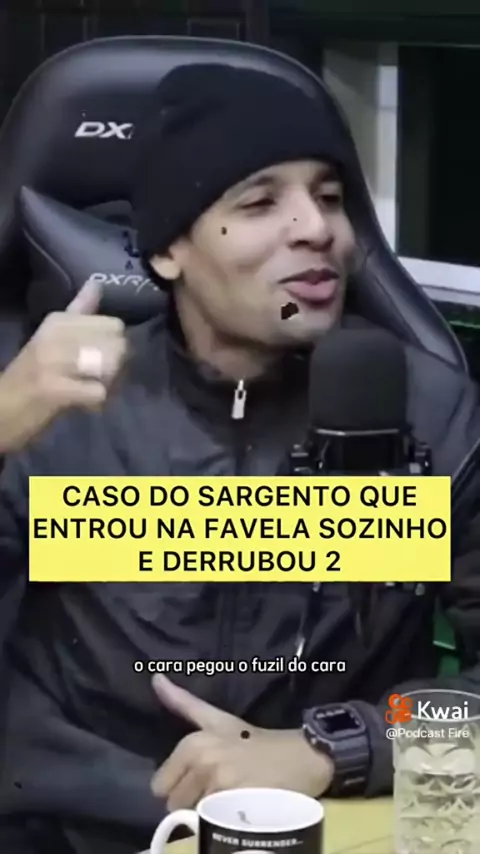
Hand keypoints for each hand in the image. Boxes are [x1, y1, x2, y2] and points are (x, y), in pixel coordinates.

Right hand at [0, 279, 127, 452]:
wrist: (0, 409)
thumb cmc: (30, 375)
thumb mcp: (52, 338)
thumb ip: (79, 312)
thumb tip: (97, 283)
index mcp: (58, 321)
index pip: (114, 325)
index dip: (115, 346)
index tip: (100, 361)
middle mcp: (56, 335)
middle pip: (118, 345)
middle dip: (117, 368)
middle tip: (97, 380)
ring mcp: (54, 362)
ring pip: (111, 366)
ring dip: (108, 385)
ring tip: (91, 391)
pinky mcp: (55, 390)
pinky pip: (98, 392)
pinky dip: (97, 402)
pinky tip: (85, 405)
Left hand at [151, 674, 333, 810]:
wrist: (301, 756)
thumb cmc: (255, 739)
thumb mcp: (218, 720)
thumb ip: (184, 703)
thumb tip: (155, 678)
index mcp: (194, 744)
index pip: (160, 785)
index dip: (179, 785)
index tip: (200, 778)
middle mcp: (203, 763)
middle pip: (175, 803)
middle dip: (193, 800)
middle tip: (219, 787)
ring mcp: (220, 785)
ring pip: (194, 816)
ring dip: (208, 812)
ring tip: (230, 798)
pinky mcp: (238, 804)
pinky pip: (213, 825)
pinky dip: (222, 822)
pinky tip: (239, 809)